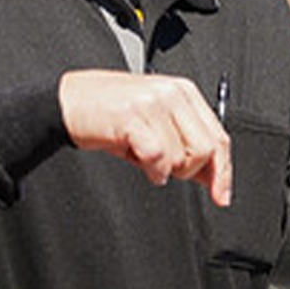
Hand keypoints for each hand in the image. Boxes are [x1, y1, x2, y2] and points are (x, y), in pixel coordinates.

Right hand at [59, 70, 231, 206]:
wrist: (66, 102)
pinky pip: (159, 156)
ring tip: (146, 160)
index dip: (223, 171)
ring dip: (166, 170)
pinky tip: (142, 165)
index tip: (221, 196)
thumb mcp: (155, 125)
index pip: (218, 136)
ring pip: (183, 155)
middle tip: (168, 171)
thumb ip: (185, 145)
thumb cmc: (109, 114)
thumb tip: (213, 177)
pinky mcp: (133, 116)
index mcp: (184, 92)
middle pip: (207, 149)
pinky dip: (153, 170)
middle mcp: (173, 93)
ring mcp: (153, 103)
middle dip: (190, 171)